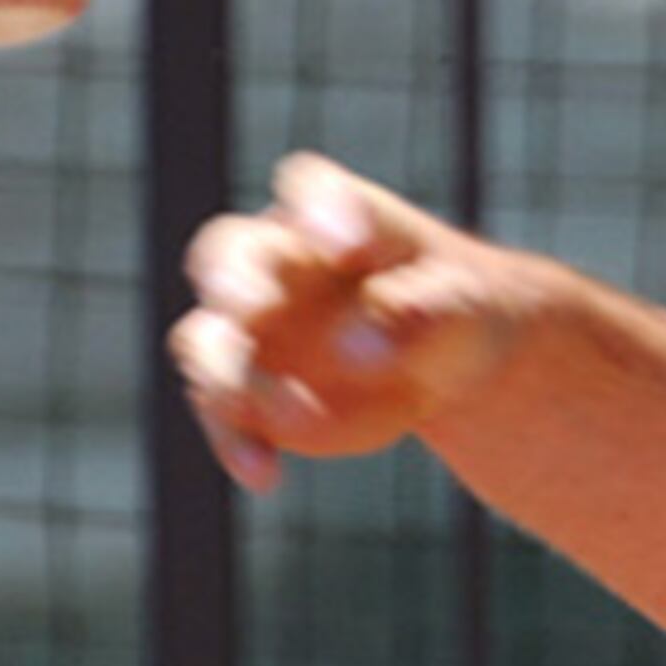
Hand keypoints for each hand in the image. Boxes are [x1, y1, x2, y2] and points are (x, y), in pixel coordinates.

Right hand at [167, 152, 523, 491]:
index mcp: (336, 213)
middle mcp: (276, 258)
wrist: (447, 361)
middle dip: (232, 280)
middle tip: (250, 306)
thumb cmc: (454, 307)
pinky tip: (265, 474)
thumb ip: (414, 314)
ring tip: (267, 413)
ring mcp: (252, 324)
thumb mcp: (459, 305)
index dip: (319, 210)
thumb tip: (356, 350)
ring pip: (207, 338)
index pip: (312, 190)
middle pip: (227, 254)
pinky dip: (237, 442)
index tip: (346, 242)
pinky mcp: (248, 388)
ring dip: (223, 375)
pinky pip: (225, 414)